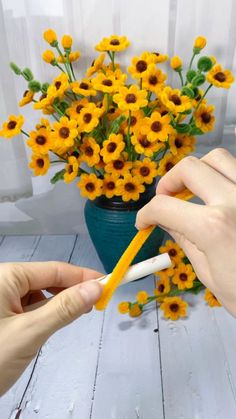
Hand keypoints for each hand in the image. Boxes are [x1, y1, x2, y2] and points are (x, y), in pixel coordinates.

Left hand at [0, 261, 101, 394]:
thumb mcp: (30, 333)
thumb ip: (64, 308)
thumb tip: (97, 287)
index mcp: (6, 276)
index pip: (54, 269)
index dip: (83, 276)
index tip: (109, 284)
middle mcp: (2, 281)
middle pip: (46, 279)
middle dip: (70, 290)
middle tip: (95, 304)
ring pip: (37, 294)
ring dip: (57, 303)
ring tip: (75, 315)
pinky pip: (27, 306)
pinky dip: (43, 313)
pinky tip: (50, 323)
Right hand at [136, 148, 235, 315]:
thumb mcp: (209, 273)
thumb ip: (185, 239)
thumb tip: (165, 220)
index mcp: (213, 226)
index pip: (164, 206)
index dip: (146, 214)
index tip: (144, 222)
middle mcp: (234, 199)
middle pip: (189, 167)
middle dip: (168, 182)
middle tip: (166, 199)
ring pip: (219, 158)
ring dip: (199, 171)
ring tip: (194, 190)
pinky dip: (225, 176)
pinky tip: (220, 194)